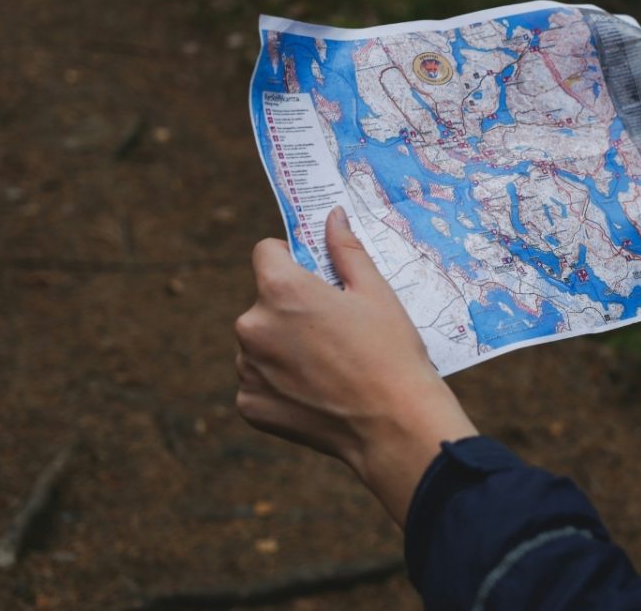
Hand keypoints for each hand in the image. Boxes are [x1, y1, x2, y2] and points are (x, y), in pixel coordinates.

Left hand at [234, 207, 477, 525]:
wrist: (394, 425)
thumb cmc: (391, 352)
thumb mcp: (376, 293)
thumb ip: (345, 250)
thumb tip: (331, 216)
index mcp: (281, 290)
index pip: (266, 253)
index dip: (292, 259)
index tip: (316, 277)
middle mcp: (252, 326)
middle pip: (264, 301)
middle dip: (291, 310)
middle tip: (335, 331)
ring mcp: (247, 369)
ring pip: (259, 343)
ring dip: (283, 347)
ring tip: (329, 366)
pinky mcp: (249, 405)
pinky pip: (258, 382)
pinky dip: (280, 384)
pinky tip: (317, 392)